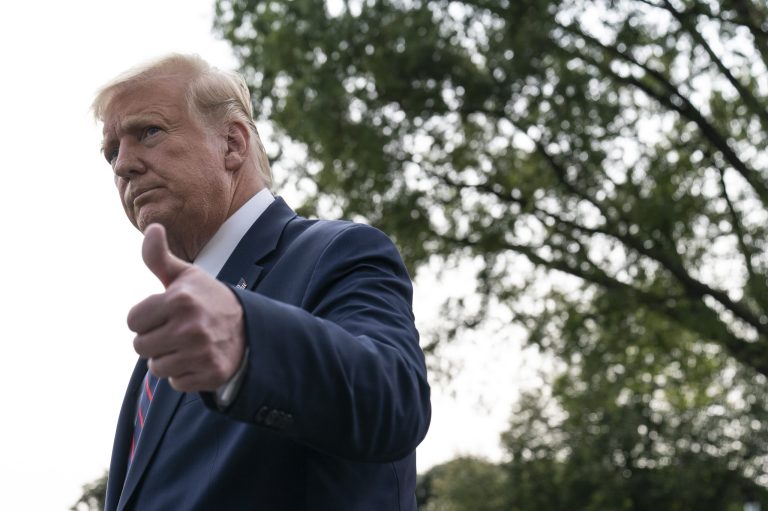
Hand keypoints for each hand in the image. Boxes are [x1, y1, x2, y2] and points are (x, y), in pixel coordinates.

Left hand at [128, 223, 245, 391]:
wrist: (251, 328)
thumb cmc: (209, 300)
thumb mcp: (187, 276)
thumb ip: (159, 257)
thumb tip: (152, 227)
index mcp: (180, 299)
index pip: (133, 320)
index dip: (146, 318)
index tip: (166, 314)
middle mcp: (190, 326)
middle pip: (140, 346)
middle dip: (155, 340)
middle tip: (177, 331)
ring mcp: (201, 352)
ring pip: (156, 367)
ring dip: (168, 358)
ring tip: (188, 346)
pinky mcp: (210, 374)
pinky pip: (175, 382)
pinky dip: (184, 374)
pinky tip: (199, 359)